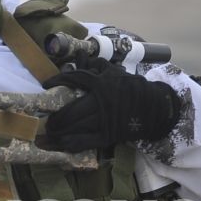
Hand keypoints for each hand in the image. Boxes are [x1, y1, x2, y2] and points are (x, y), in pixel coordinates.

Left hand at [40, 66, 180, 152]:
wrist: (154, 107)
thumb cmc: (132, 88)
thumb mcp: (115, 72)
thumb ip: (98, 66)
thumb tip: (81, 56)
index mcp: (101, 83)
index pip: (75, 79)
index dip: (58, 81)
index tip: (46, 85)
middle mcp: (100, 102)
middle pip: (71, 110)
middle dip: (56, 118)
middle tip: (47, 121)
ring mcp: (104, 120)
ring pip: (75, 127)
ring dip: (59, 132)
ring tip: (49, 134)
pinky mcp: (108, 135)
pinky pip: (86, 141)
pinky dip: (71, 143)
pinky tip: (61, 144)